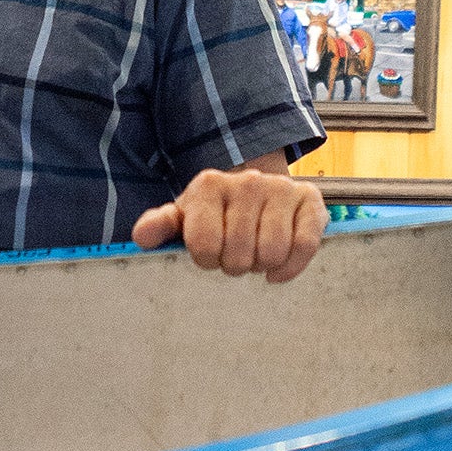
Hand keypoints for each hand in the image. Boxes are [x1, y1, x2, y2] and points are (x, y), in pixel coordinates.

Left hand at [132, 166, 325, 283]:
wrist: (257, 192)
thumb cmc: (215, 214)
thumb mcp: (184, 217)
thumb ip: (161, 225)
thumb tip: (141, 236)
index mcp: (210, 185)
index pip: (203, 244)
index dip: (206, 260)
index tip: (210, 254)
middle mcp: (247, 181)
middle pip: (239, 253)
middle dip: (236, 264)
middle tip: (236, 254)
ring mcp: (281, 189)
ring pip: (272, 252)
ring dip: (262, 265)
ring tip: (255, 253)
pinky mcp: (310, 201)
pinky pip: (304, 246)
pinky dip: (290, 267)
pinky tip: (278, 269)